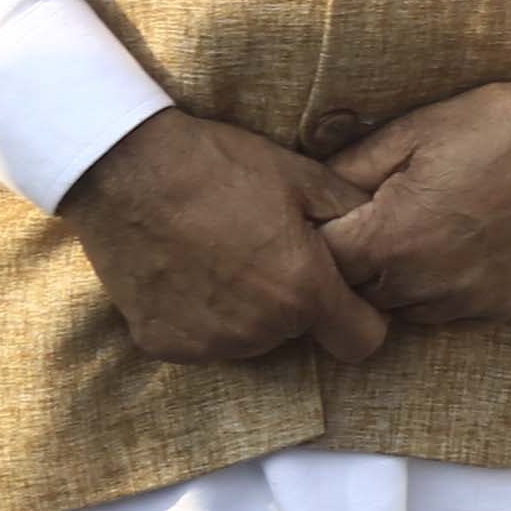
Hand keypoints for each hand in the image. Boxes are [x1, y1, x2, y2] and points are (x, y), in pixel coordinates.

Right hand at [63, 109, 391, 366]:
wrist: (126, 168)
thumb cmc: (220, 166)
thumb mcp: (302, 176)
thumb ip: (352, 212)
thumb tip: (384, 230)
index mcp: (302, 290)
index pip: (363, 341)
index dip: (362, 316)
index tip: (345, 291)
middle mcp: (258, 330)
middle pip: (300, 333)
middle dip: (297, 301)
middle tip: (268, 249)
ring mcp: (207, 343)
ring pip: (252, 338)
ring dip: (250, 309)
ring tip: (225, 253)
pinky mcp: (164, 343)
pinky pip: (203, 339)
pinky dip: (203, 314)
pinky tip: (189, 269)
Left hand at [320, 76, 510, 330]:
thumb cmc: (493, 125)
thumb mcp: (410, 132)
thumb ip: (348, 170)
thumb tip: (307, 194)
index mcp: (394, 238)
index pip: (324, 266)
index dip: (320, 241)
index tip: (329, 220)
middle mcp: (427, 282)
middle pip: (359, 295)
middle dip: (357, 264)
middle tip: (373, 222)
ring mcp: (468, 299)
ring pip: (404, 308)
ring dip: (398, 281)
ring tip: (417, 232)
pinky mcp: (501, 305)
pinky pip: (450, 310)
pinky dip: (442, 287)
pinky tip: (458, 245)